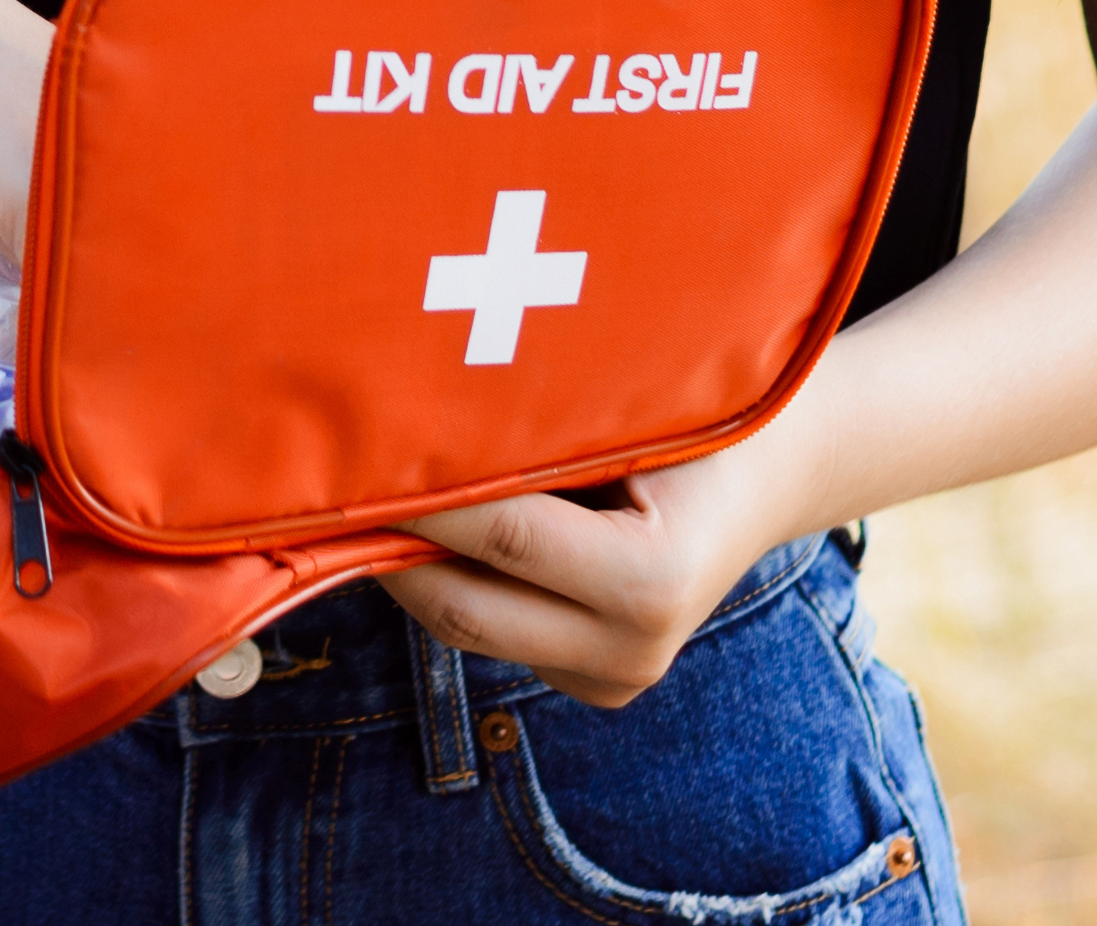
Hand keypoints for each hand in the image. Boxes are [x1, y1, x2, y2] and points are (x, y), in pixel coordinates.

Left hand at [383, 387, 826, 710]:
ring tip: (361, 496)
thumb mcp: (635, 409)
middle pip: (462, 607)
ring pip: (468, 625)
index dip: (418, 491)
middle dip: (386, 546)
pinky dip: (456, 579)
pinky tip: (427, 526)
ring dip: (410, 565)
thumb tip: (415, 414)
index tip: (353, 446)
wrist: (772, 475)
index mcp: (651, 581)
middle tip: (325, 485)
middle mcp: (632, 651)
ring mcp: (614, 681)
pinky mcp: (594, 686)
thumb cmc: (702, 415)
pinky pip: (496, 632)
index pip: (498, 535)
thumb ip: (541, 427)